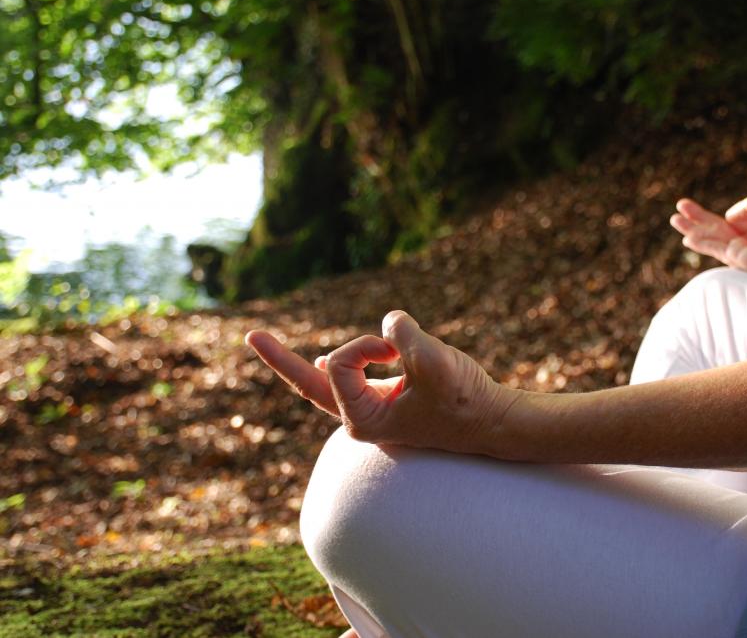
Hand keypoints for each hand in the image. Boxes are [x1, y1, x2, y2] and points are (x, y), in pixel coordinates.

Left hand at [246, 311, 515, 452]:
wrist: (494, 424)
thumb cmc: (464, 401)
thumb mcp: (432, 362)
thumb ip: (403, 335)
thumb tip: (390, 324)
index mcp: (363, 420)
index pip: (339, 364)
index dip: (365, 344)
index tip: (398, 349)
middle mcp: (362, 418)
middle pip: (310, 384)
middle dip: (281, 359)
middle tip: (251, 336)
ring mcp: (374, 410)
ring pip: (334, 377)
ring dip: (326, 358)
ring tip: (269, 346)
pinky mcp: (389, 401)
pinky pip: (354, 377)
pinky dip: (349, 360)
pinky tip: (323, 362)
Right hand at [670, 185, 746, 297]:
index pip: (736, 217)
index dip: (743, 208)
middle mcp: (743, 244)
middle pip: (714, 228)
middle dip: (697, 217)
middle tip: (680, 206)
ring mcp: (739, 253)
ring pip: (710, 238)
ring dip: (691, 228)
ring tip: (674, 219)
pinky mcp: (739, 259)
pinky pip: (716, 248)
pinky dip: (701, 241)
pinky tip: (688, 237)